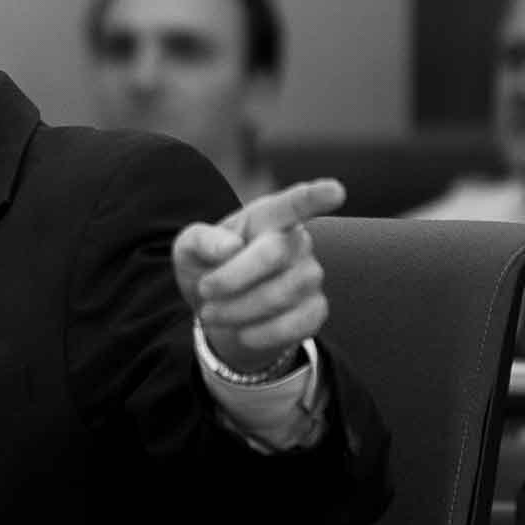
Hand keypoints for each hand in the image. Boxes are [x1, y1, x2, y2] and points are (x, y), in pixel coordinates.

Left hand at [171, 178, 344, 375]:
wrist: (217, 313)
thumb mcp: (188, 249)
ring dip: (238, 309)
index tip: (336, 191)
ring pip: (282, 293)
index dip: (316, 196)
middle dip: (231, 278)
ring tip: (213, 313)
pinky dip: (261, 333)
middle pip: (274, 253)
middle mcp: (296, 242)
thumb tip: (230, 247)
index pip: (295, 203)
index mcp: (267, 217)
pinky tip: (242, 332)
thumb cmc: (207, 268)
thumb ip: (202, 239)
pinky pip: (296, 324)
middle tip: (204, 290)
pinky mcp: (314, 310)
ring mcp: (309, 275)